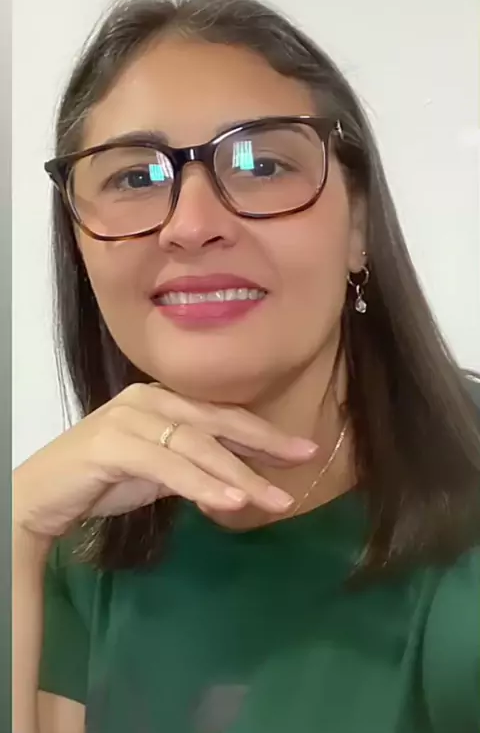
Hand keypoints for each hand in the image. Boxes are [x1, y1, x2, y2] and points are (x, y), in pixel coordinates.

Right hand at [13, 383, 316, 540]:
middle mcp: (149, 400)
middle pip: (216, 423)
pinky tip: (230, 501)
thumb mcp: (159, 470)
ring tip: (274, 499)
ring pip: (196, 446)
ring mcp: (130, 418)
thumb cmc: (100, 479)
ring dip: (238, 474)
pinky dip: (202, 485)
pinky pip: (168, 466)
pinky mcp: (113, 444)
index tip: (301, 449)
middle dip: (263, 444)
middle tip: (303, 459)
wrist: (41, 495)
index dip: (262, 432)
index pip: (221, 415)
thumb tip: (238, 481)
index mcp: (161, 399)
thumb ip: (194, 467)